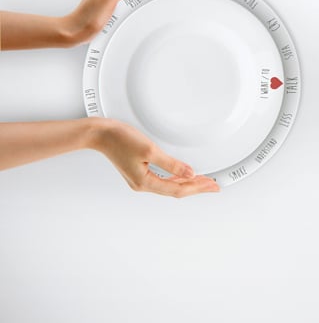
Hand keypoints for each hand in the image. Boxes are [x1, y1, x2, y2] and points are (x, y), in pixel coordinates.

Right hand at [91, 118, 218, 197]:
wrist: (100, 134)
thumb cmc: (120, 139)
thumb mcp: (150, 150)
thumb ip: (172, 164)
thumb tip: (189, 173)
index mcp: (145, 182)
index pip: (178, 189)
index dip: (198, 188)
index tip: (212, 186)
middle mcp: (142, 184)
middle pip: (176, 190)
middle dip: (196, 187)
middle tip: (213, 186)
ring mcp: (140, 179)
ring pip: (170, 185)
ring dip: (187, 183)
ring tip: (203, 181)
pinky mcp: (139, 172)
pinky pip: (163, 179)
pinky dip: (176, 178)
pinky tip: (183, 176)